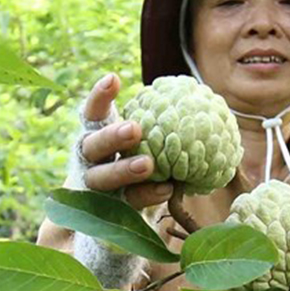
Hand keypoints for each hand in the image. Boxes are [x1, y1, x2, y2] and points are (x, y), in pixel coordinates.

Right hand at [79, 73, 173, 209]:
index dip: (99, 97)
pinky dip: (147, 194)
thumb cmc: (140, 161)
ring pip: (102, 178)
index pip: (93, 114)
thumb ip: (157, 125)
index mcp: (95, 137)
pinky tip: (167, 188)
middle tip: (134, 129)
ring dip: (123, 170)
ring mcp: (96, 188)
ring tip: (147, 164)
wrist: (124, 209)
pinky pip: (127, 202)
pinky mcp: (111, 210)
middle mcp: (90, 161)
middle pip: (92, 146)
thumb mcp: (144, 140)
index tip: (114, 79)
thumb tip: (200, 100)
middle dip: (111, 137)